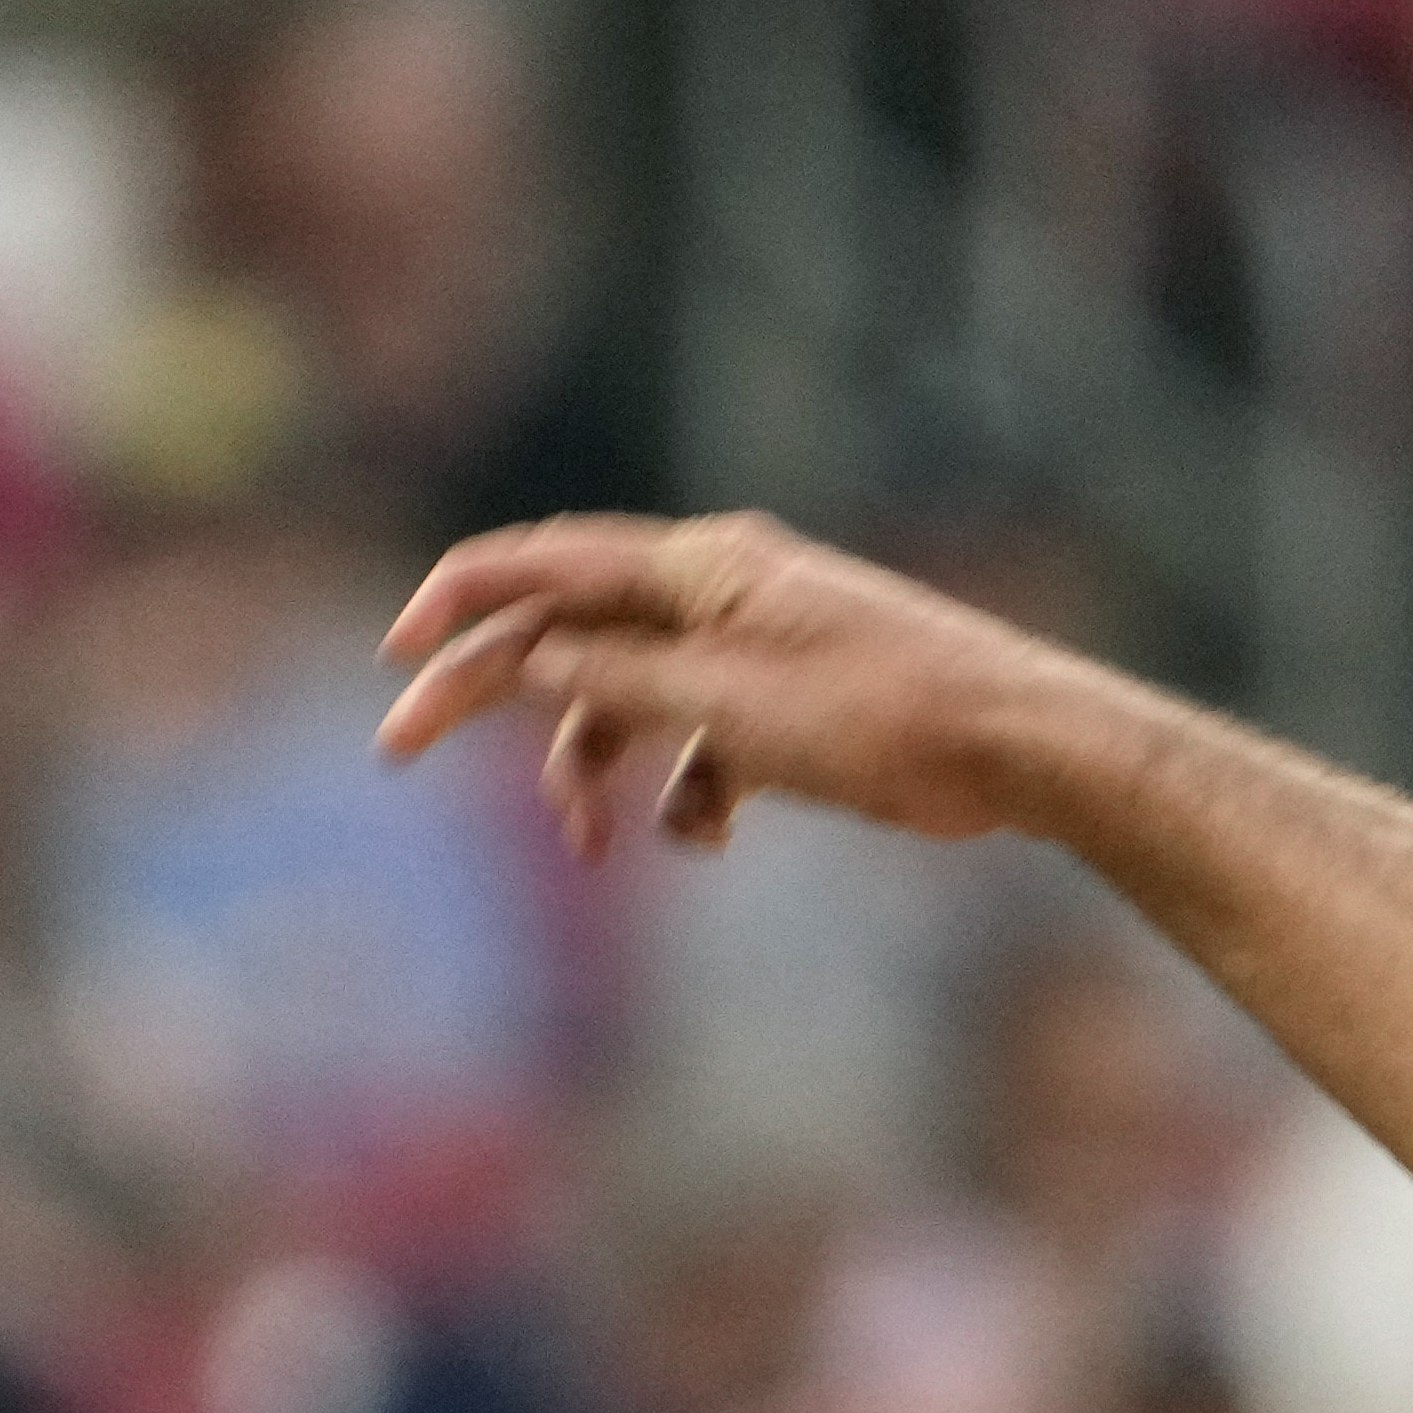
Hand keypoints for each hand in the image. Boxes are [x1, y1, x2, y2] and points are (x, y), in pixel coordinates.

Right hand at [376, 512, 1112, 858]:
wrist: (1020, 746)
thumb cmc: (883, 713)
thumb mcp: (727, 700)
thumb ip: (619, 679)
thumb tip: (530, 661)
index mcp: (697, 567)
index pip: (542, 564)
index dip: (455, 602)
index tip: (392, 655)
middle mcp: (718, 592)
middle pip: (569, 635)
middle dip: (489, 696)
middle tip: (398, 750)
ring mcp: (756, 649)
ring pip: (632, 701)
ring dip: (595, 769)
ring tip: (590, 848)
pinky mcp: (794, 708)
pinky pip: (704, 744)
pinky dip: (686, 793)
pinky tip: (702, 840)